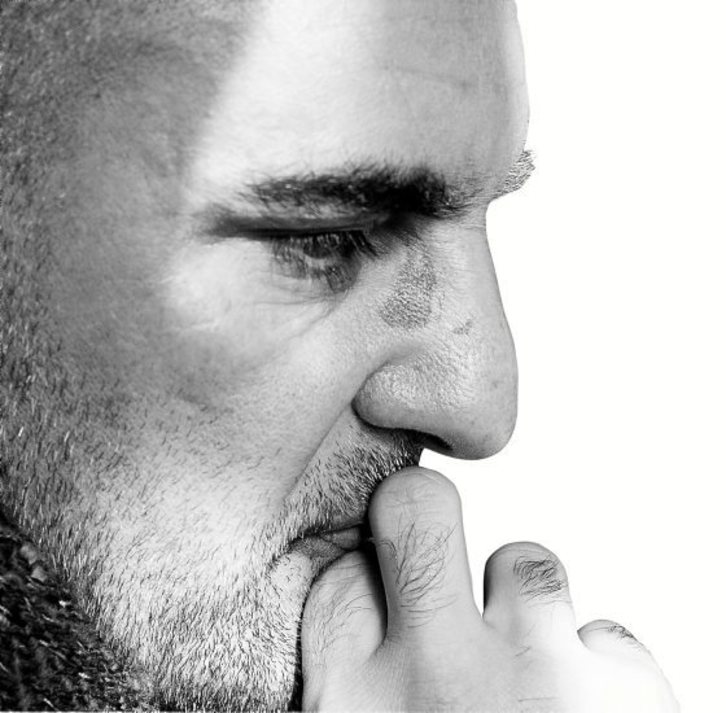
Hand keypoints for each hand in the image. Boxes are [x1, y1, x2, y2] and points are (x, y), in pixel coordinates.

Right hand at [301, 467, 677, 711]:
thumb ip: (353, 691)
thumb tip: (359, 640)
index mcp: (350, 708)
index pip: (337, 581)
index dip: (360, 574)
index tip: (378, 587)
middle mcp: (432, 681)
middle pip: (417, 510)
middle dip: (420, 507)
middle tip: (427, 531)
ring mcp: (532, 680)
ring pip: (525, 563)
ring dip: (528, 609)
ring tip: (530, 681)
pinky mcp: (621, 698)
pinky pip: (610, 640)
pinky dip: (601, 676)